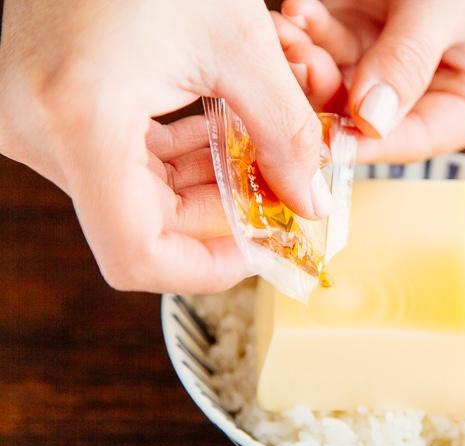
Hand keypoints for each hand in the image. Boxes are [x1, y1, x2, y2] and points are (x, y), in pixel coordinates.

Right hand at [0, 0, 326, 293]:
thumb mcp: (237, 42)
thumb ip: (284, 131)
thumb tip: (311, 199)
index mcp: (80, 121)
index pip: (139, 256)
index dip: (209, 269)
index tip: (261, 247)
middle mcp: (40, 134)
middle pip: (146, 227)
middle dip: (222, 217)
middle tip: (279, 195)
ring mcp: (38, 126)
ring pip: (138, 198)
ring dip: (206, 186)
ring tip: (260, 157)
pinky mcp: (52, 112)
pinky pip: (123, 163)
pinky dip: (178, 160)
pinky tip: (221, 137)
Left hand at [274, 0, 464, 161]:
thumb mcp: (446, 9)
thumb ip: (406, 62)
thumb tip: (369, 121)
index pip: (417, 138)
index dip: (369, 142)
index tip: (322, 139)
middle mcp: (434, 90)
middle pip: (369, 115)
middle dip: (326, 90)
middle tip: (297, 62)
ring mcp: (396, 62)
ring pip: (340, 79)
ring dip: (308, 56)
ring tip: (288, 29)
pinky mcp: (368, 30)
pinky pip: (330, 41)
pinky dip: (311, 27)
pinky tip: (296, 12)